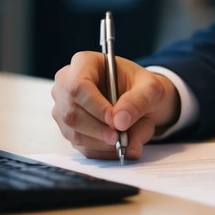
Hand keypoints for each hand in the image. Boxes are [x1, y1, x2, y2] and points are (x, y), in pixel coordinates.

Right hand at [50, 52, 180, 159]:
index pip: (77, 85)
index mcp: (83, 63)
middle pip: (71, 113)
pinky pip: (81, 147)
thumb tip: (119, 122)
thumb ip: (139, 101)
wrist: (140, 100)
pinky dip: (102, 152)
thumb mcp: (150, 88)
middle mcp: (66, 84)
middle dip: (98, 130)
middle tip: (121, 138)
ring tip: (127, 139)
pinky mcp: (69, 130)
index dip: (95, 106)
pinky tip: (119, 147)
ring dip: (102, 143)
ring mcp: (64, 108)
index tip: (115, 121)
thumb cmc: (141, 87)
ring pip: (74, 133)